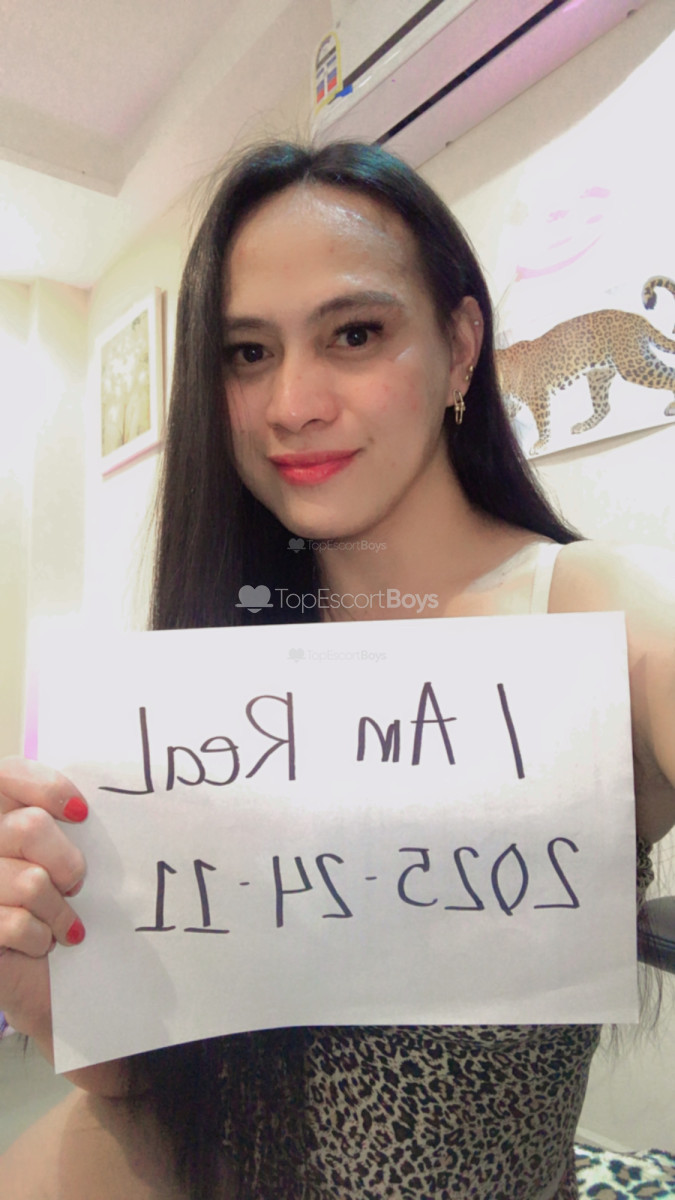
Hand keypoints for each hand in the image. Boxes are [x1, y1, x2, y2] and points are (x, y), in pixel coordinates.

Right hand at [0, 756, 86, 1053]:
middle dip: (66, 860)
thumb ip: (70, 827)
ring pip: (29, 880)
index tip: (82, 813)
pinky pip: (15, 922)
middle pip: (28, 827)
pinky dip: (41, 937)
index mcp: (0, 816)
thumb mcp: (67, 862)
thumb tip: (107, 796)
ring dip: (59, 909)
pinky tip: (43, 946)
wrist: (59, 991)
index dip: (45, 786)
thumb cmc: (66, 915)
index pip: (8, 774)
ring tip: (64, 925)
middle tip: (76, 884)